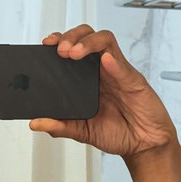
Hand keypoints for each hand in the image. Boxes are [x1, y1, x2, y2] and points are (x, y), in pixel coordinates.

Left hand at [29, 25, 178, 164]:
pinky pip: (122, 65)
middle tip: (60, 50)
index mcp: (88, 79)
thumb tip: (36, 123)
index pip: (72, 47)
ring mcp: (117, 72)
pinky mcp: (133, 80)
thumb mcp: (82, 132)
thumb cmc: (119, 133)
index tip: (45, 45)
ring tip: (74, 52)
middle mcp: (102, 70)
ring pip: (104, 40)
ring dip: (87, 42)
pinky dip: (113, 61)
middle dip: (71, 36)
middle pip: (86, 36)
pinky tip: (104, 61)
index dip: (58, 40)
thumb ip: (60, 126)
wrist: (145, 145)